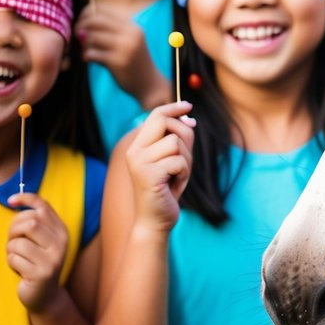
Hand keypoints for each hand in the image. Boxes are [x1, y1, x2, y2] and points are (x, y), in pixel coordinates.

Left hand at [5, 192, 70, 312]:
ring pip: (18, 242)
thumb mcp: (40, 240)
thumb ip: (35, 221)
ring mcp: (53, 259)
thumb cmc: (36, 262)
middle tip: (13, 240)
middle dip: (13, 230)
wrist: (45, 294)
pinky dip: (11, 262)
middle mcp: (61, 243)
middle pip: (29, 223)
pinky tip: (20, 270)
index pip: (44, 207)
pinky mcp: (42, 273)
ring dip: (10, 250)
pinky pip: (14, 258)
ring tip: (18, 258)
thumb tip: (16, 200)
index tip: (11, 201)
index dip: (26, 198)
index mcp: (61, 231)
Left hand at [77, 8, 170, 108]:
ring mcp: (125, 48)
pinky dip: (86, 56)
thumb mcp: (128, 41)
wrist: (149, 84)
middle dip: (81, 26)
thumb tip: (81, 24)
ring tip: (87, 51)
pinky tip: (91, 60)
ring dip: (84, 44)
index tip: (80, 23)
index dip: (86, 14)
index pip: (103, 10)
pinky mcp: (118, 62)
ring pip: (91, 37)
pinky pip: (91, 53)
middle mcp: (130, 34)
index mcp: (132, 26)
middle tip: (77, 36)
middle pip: (96, 20)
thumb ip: (110, 31)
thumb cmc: (133, 62)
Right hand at [126, 101, 195, 233]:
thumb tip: (189, 118)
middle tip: (184, 157)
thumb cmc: (167, 189)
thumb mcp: (175, 159)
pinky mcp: (148, 175)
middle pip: (164, 123)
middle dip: (184, 135)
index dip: (173, 108)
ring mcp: (139, 162)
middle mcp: (135, 151)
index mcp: (139, 145)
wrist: (156, 219)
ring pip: (175, 143)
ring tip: (176, 175)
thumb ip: (180, 139)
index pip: (155, 116)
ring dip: (186, 160)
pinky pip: (179, 161)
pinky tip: (174, 185)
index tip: (188, 105)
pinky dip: (184, 173)